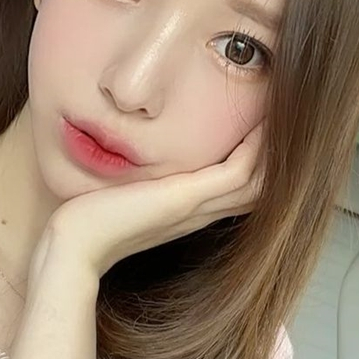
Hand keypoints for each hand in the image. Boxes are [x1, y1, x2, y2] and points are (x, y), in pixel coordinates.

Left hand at [36, 122, 264, 278]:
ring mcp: (195, 206)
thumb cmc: (94, 218)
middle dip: (276, 155)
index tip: (264, 128)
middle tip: (284, 119)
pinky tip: (259, 125)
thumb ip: (147, 182)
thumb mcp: (130, 194)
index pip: (239, 188)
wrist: (75, 243)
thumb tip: (146, 161)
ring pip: (258, 181)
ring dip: (273, 149)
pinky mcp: (183, 199)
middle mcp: (200, 210)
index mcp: (190, 209)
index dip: (261, 162)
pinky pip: (236, 173)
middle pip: (259, 186)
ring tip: (279, 115)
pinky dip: (255, 150)